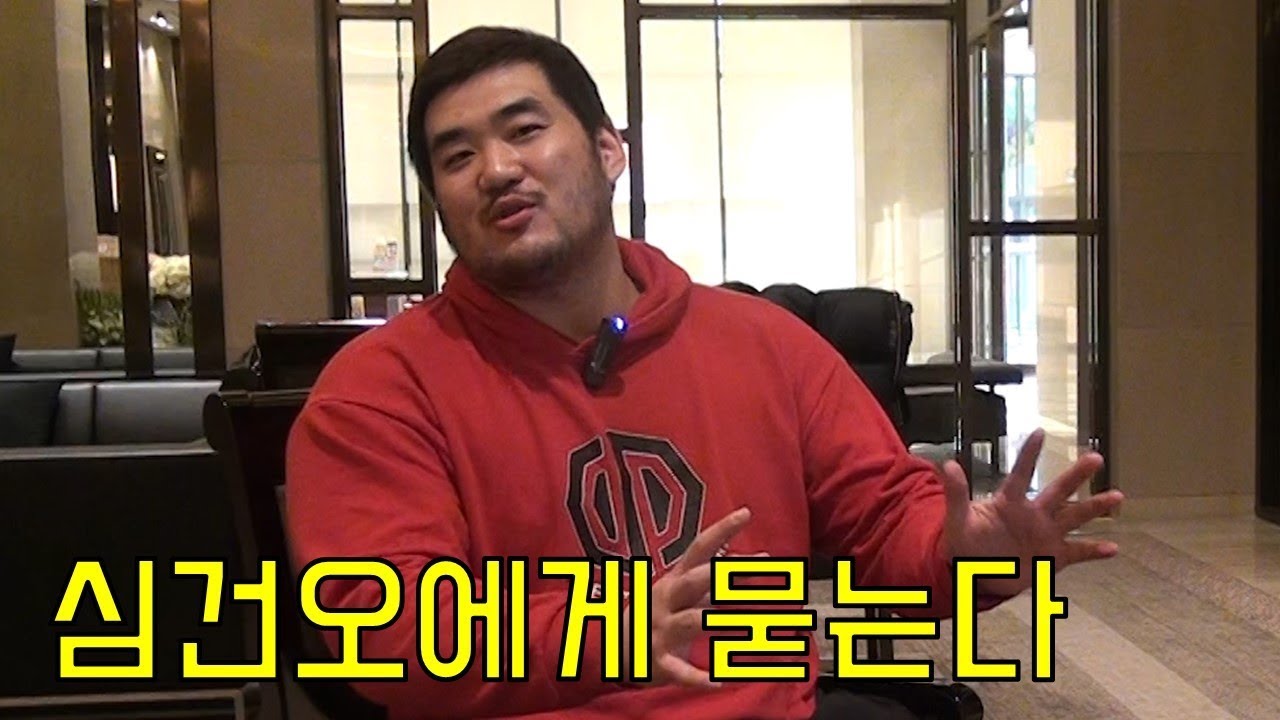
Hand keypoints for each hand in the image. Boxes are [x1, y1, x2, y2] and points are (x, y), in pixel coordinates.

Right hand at [625, 507, 751, 688]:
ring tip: (744, 625)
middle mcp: (667, 600)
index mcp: (675, 580)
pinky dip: (698, 677)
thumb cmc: (658, 614)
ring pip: (689, 621)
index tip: (745, 513)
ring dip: (714, 621)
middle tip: (749, 569)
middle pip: (693, 581)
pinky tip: (719, 681)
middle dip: (719, 574)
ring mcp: (661, 629)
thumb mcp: (683, 592)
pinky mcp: (659, 660)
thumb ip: (717, 578)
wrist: (612, 647)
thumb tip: (753, 559)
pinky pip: (680, 670)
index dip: (722, 530)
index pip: (699, 548)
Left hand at [940, 429, 1123, 596]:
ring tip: (1117, 496)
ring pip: (1075, 518)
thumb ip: (956, 494)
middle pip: (1058, 491)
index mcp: (1009, 503)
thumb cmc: (964, 543)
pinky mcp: (1051, 557)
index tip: (1040, 432)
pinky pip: (1076, 552)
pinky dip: (1094, 551)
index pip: (1021, 474)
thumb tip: (946, 465)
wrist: (973, 574)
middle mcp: (1032, 514)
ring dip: (1095, 508)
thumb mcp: (957, 520)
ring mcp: (1045, 535)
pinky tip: (1112, 547)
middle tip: (1095, 458)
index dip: (1029, 454)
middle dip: (1076, 475)